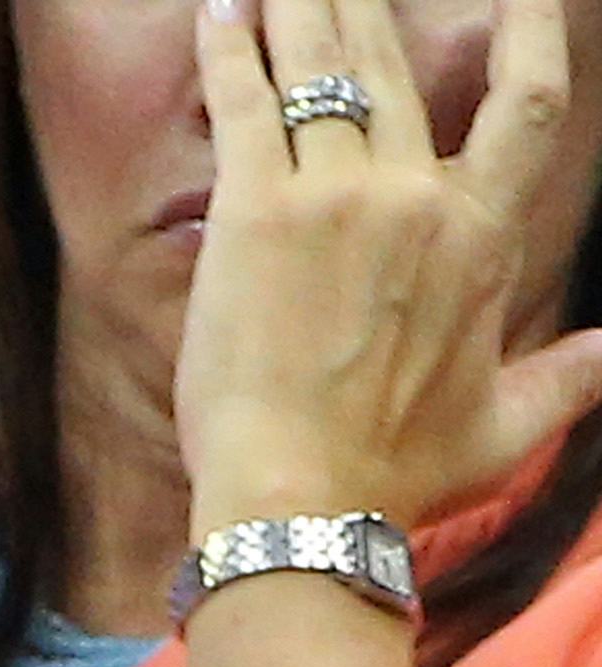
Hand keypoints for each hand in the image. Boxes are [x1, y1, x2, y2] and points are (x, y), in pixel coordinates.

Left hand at [181, 0, 601, 533]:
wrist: (303, 498)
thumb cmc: (397, 474)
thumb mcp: (508, 424)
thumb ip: (569, 376)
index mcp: (483, 237)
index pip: (527, 103)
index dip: (530, 28)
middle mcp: (419, 198)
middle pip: (397, 68)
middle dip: (368, 4)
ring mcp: (337, 198)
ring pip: (324, 72)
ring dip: (302, 9)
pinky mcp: (256, 215)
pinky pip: (247, 109)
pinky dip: (232, 54)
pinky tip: (218, 11)